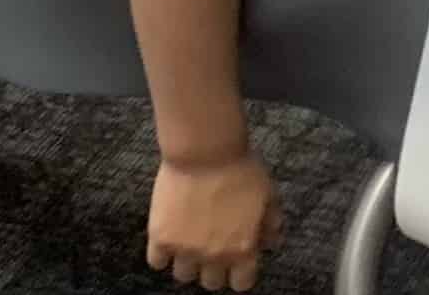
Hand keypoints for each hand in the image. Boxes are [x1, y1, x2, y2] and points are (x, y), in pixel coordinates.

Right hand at [147, 152, 282, 290]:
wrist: (205, 147)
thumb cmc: (238, 166)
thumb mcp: (266, 192)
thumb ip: (270, 222)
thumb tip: (271, 241)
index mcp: (242, 249)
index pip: (241, 284)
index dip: (239, 272)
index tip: (235, 259)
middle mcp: (214, 256)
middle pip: (211, 283)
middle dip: (213, 266)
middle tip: (211, 244)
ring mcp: (185, 249)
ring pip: (183, 275)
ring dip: (187, 260)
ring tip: (189, 238)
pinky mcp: (161, 237)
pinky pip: (157, 262)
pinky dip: (161, 253)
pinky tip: (169, 235)